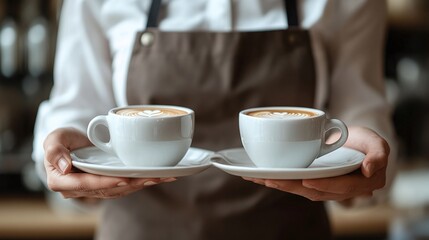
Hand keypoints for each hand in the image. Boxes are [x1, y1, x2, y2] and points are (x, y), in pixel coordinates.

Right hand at [43, 127, 175, 198]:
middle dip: (131, 185)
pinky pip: (125, 186)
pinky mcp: (108, 185)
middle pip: (108, 189)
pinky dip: (141, 181)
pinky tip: (158, 177)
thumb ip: (55, 150)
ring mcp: (95, 189)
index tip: (123, 179)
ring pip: (119, 190)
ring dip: (140, 184)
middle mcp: (80, 190)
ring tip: (160, 177)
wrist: (71, 144)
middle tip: (151, 178)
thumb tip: (65, 167)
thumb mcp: (54, 139)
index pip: (86, 184)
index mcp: (62, 181)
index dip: (105, 183)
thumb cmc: (61, 140)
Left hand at [243, 126, 389, 201]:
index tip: (307, 180)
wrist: (355, 144)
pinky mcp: (312, 182)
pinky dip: (279, 180)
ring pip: (301, 189)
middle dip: (291, 186)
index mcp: (359, 183)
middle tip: (272, 179)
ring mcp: (325, 188)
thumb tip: (370, 170)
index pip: (341, 186)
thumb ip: (379, 154)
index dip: (324, 185)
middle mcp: (340, 190)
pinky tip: (261, 176)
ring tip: (261, 177)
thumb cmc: (366, 143)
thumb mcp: (377, 144)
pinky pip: (295, 183)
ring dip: (281, 184)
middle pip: (314, 191)